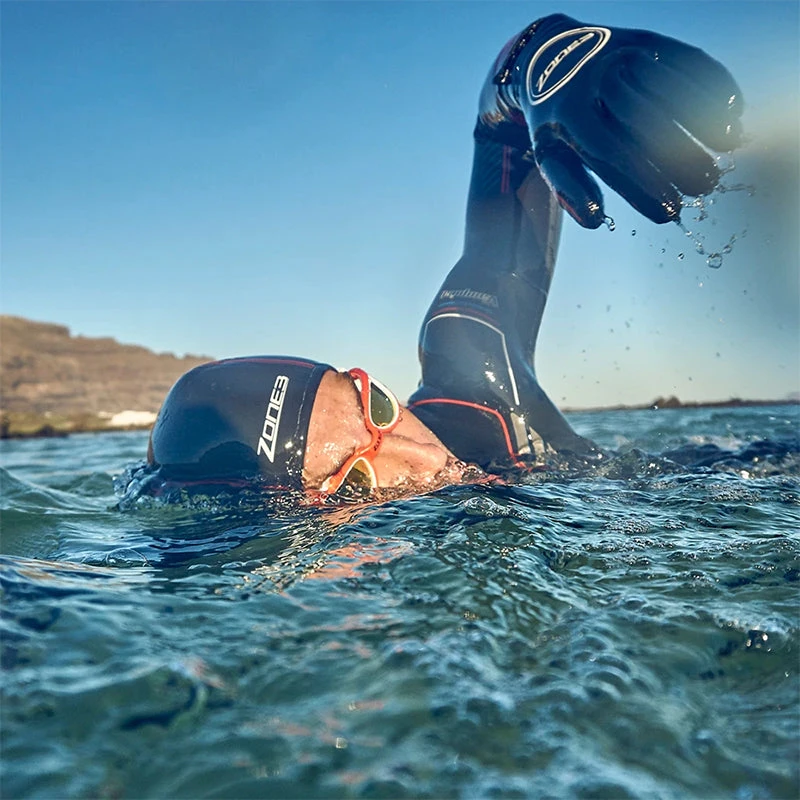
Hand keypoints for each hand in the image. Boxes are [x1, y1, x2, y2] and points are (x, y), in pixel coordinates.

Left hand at [501, 14, 743, 226]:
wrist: (547, 56)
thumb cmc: (556, 121)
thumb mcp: (548, 153)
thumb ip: (569, 187)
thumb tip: (595, 220)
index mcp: (570, 115)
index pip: (612, 154)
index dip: (643, 186)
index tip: (669, 211)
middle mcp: (597, 81)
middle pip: (645, 121)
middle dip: (680, 155)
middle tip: (706, 185)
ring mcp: (623, 56)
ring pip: (670, 87)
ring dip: (704, 116)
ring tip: (730, 147)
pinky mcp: (646, 41)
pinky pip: (684, 61)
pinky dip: (712, 84)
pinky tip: (732, 110)